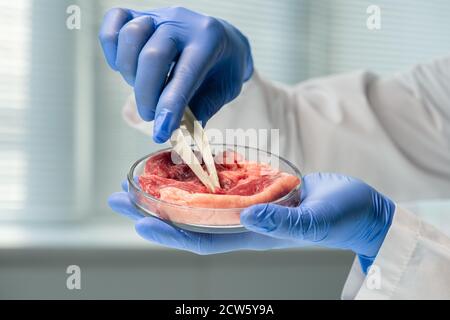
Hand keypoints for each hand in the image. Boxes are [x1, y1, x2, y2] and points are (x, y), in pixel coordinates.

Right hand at [98, 7, 252, 142]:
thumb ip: (202, 110)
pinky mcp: (139, 13)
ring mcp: (159, 15)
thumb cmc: (223, 68)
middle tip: (151, 116)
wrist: (223, 40)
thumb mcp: (223, 91)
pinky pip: (114, 22)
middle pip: (153, 56)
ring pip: (131, 36)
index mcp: (209, 40)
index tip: (161, 132)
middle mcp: (182, 22)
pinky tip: (126, 67)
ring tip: (143, 87)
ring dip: (130, 72)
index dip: (169, 106)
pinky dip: (112, 48)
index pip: (185, 74)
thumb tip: (180, 134)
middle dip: (147, 95)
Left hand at [108, 173, 394, 271]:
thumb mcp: (313, 219)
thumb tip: (247, 216)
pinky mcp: (259, 190)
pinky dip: (202, 177)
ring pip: (202, 202)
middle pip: (190, 220)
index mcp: (253, 235)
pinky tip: (187, 166)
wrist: (359, 208)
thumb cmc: (342, 217)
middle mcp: (244, 223)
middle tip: (120, 196)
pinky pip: (223, 185)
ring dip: (171, 192)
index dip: (169, 234)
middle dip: (154, 210)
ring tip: (143, 178)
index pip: (201, 239)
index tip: (138, 222)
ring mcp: (250, 206)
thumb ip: (281, 220)